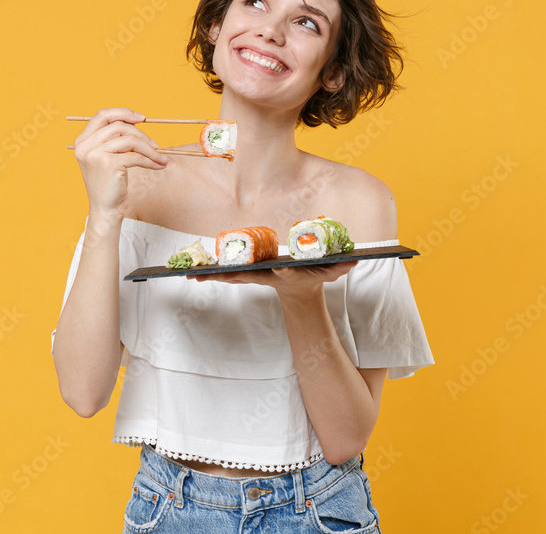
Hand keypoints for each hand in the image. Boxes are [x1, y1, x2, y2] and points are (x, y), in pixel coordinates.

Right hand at [72, 108, 168, 216]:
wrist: (106, 209)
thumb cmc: (110, 182)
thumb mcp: (107, 156)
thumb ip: (114, 138)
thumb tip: (138, 120)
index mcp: (82, 141)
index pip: (102, 115)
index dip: (123, 113)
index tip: (141, 118)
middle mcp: (85, 146)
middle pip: (119, 126)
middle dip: (141, 134)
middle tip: (155, 145)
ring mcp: (95, 155)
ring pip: (130, 140)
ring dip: (149, 148)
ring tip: (160, 157)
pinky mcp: (108, 164)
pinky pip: (136, 156)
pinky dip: (151, 160)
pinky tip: (158, 165)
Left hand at [187, 260, 357, 302]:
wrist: (300, 286)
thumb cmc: (316, 274)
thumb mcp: (332, 271)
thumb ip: (341, 265)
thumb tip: (355, 259)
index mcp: (288, 275)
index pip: (285, 273)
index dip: (282, 271)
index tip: (279, 268)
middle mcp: (268, 276)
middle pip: (248, 277)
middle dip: (230, 276)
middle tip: (212, 275)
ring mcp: (254, 276)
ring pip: (230, 277)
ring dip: (212, 276)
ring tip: (191, 274)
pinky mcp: (245, 274)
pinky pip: (224, 274)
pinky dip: (208, 274)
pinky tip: (190, 273)